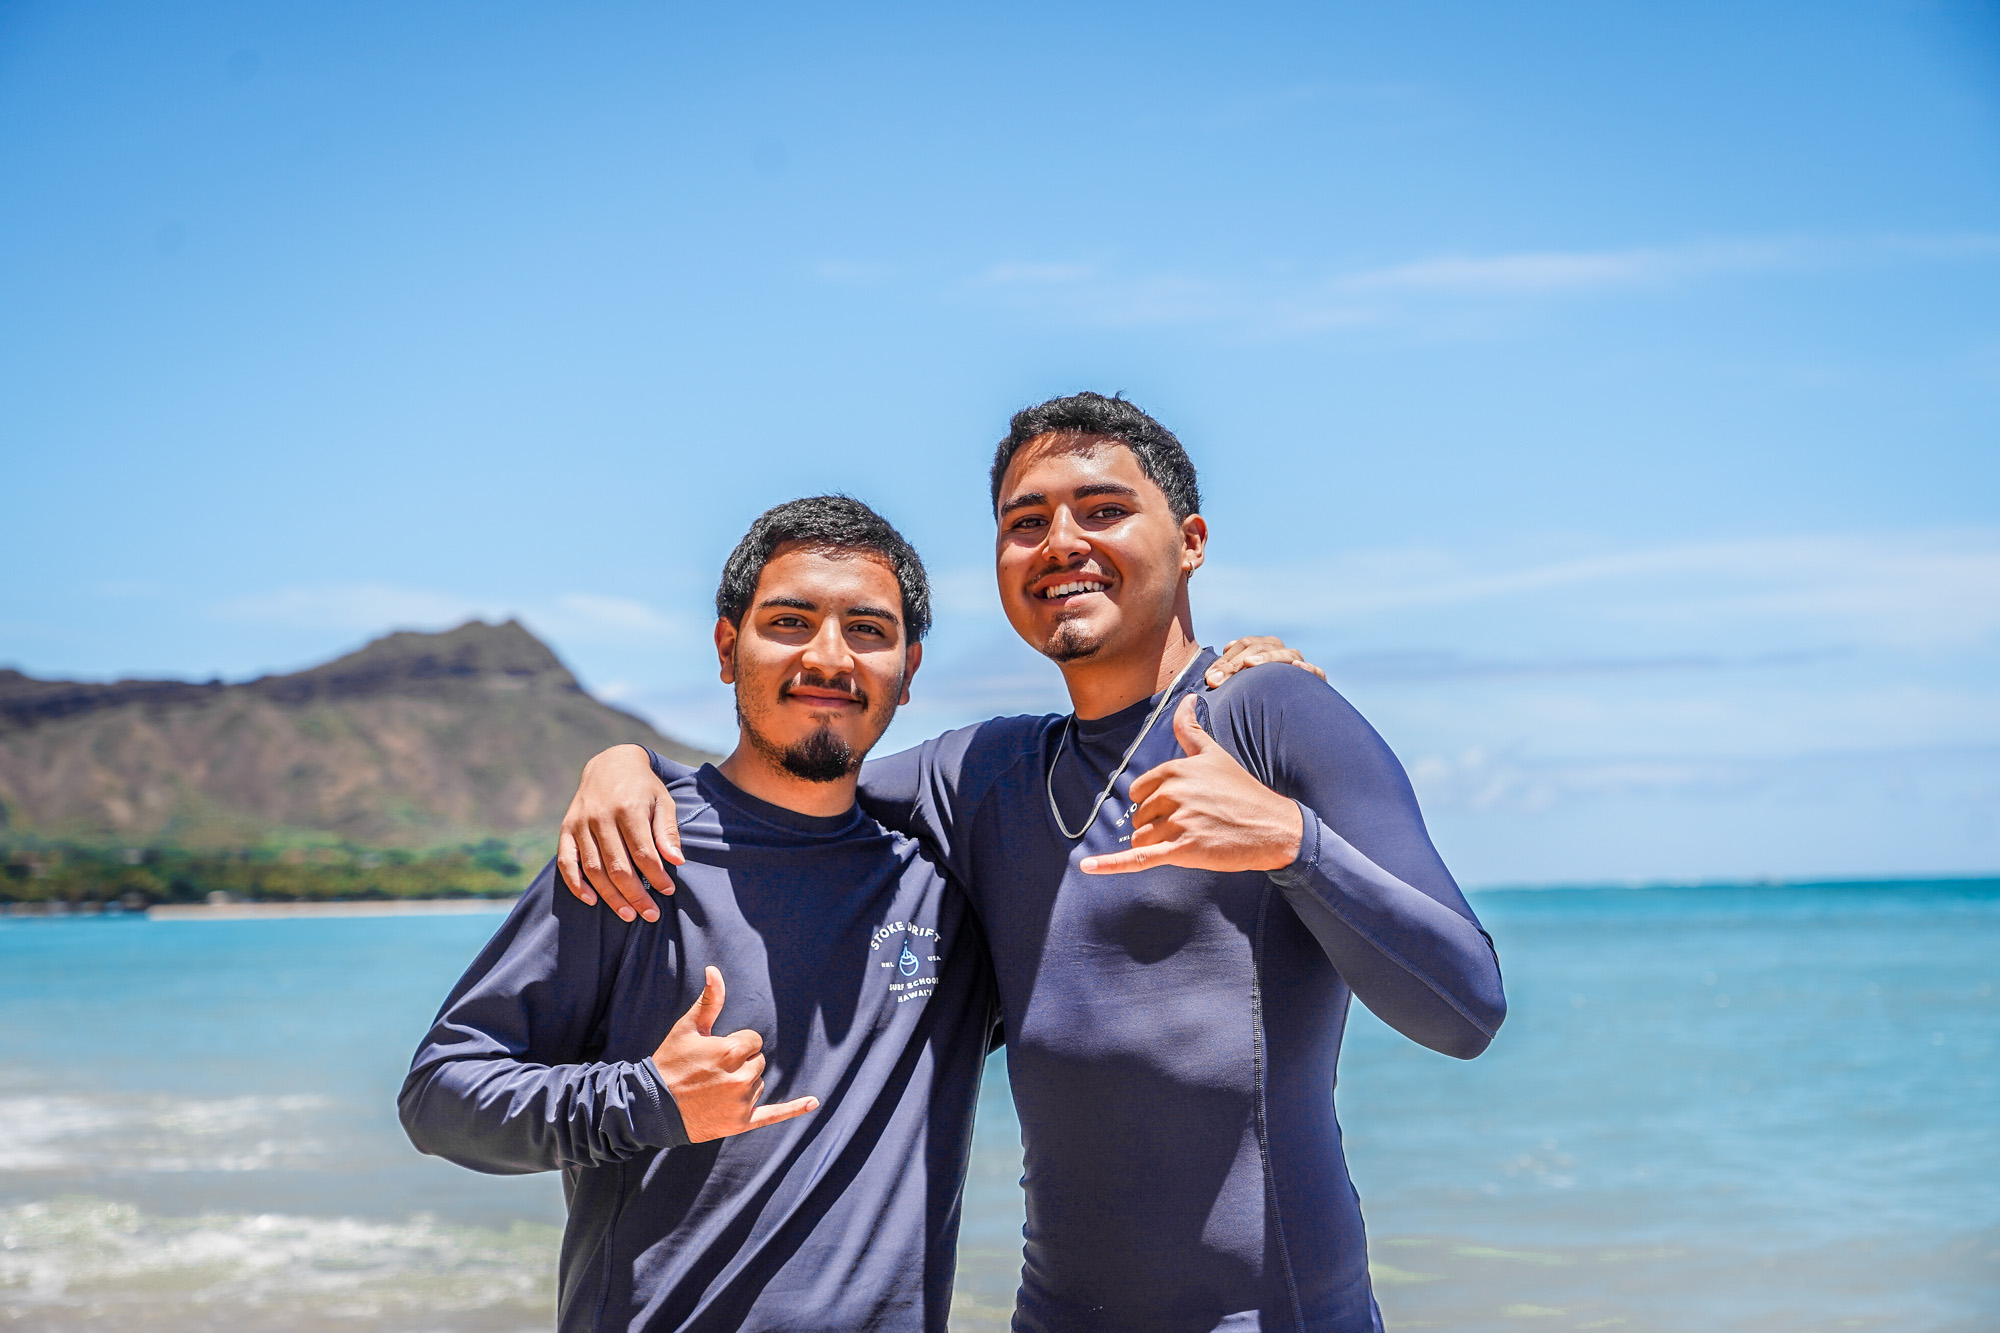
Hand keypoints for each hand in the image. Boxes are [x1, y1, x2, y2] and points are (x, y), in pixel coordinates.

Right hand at [557, 745, 683, 922]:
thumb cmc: (643, 788)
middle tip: (651, 914)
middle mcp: (600, 817)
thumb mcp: (663, 802)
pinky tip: (592, 900)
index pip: (643, 852)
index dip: (656, 876)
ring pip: (593, 869)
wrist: (610, 763)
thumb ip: (668, 832)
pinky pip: (567, 862)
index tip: (668, 891)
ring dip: (611, 896)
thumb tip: (677, 862)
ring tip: (629, 915)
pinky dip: (576, 884)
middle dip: (636, 894)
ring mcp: (580, 823)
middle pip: (618, 866)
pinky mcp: (566, 829)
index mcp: (627, 808)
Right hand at [651, 967, 818, 1142]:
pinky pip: (774, 1115)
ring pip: (758, 1083)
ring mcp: (742, 1103)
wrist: (651, 1107)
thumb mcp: (688, 1028)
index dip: (734, 1044)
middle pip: (758, 1062)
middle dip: (739, 1064)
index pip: (753, 1041)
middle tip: (710, 1073)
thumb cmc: (670, 1062)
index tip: (713, 1053)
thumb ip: (710, 1000)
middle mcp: (741, 1078)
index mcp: (731, 1051)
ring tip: (712, 1090)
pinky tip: (814, 1102)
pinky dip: (794, 1109)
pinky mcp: (741, 1122)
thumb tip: (715, 970)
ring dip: (742, 1083)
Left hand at [1080, 696, 1303, 875]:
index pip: (1138, 792)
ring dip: (1159, 844)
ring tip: (1192, 838)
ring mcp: (1177, 822)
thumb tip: (1186, 698)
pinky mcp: (1183, 850)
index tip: (1183, 806)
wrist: (1272, 828)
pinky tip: (1086, 867)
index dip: (1155, 804)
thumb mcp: (1214, 754)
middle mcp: (1173, 793)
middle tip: (1193, 823)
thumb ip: (1190, 728)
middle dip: (1158, 824)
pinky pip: (1138, 858)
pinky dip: (1109, 865)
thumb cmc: (1242, 791)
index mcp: (1174, 770)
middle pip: (1139, 817)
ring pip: (1141, 839)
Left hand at [1204, 635, 1325, 688]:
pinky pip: (1315, 671)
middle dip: (1236, 663)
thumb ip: (1228, 676)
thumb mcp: (1242, 685)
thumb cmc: (1260, 697)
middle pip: (1258, 647)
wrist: (1295, 712)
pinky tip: (1298, 667)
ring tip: (1249, 664)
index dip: (1225, 660)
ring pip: (1285, 653)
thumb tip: (1211, 678)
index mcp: (1263, 648)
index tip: (1209, 679)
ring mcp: (1299, 662)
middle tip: (1218, 680)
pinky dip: (1307, 668)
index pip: (1243, 644)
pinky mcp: (1316, 679)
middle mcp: (1280, 651)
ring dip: (1266, 658)